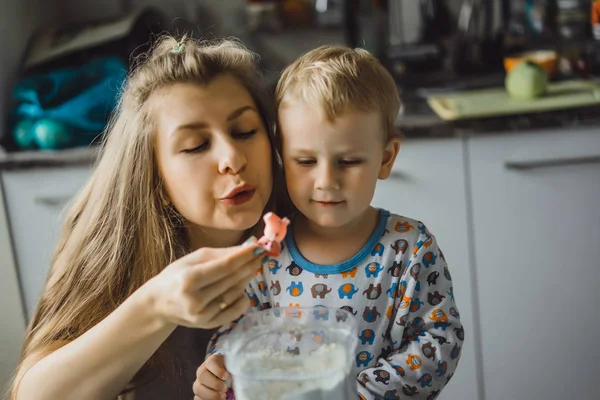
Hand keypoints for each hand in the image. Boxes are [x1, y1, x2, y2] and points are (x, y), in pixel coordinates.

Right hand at [144, 237, 263, 328]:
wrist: (158, 304)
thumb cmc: (176, 276)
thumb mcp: (192, 259)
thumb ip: (220, 254)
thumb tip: (247, 247)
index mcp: (189, 279)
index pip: (225, 267)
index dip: (244, 257)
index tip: (259, 248)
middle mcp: (195, 299)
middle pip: (231, 280)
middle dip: (249, 266)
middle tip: (262, 255)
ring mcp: (202, 315)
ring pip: (233, 295)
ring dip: (247, 280)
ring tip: (253, 267)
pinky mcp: (206, 325)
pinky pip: (232, 313)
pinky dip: (242, 302)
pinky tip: (245, 291)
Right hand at [193, 354, 229, 399]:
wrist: (224, 378)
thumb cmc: (229, 372)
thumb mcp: (231, 367)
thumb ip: (232, 368)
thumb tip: (232, 375)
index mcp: (211, 361)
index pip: (211, 363)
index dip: (218, 371)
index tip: (226, 376)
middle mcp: (202, 371)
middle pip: (202, 376)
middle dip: (215, 384)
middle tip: (225, 388)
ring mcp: (198, 383)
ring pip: (198, 389)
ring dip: (212, 394)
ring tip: (222, 396)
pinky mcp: (198, 394)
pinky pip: (198, 398)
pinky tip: (218, 399)